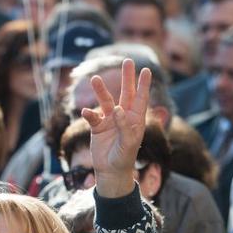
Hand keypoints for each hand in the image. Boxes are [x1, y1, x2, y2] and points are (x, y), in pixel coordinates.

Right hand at [81, 58, 151, 197]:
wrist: (110, 171)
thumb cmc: (124, 158)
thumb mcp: (128, 144)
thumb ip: (125, 126)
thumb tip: (118, 109)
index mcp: (135, 120)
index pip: (141, 99)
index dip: (143, 85)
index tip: (146, 70)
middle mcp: (123, 117)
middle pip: (126, 93)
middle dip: (127, 78)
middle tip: (128, 61)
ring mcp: (109, 120)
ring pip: (106, 101)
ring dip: (101, 91)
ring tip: (96, 79)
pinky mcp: (97, 126)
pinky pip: (93, 116)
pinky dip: (89, 114)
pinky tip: (86, 112)